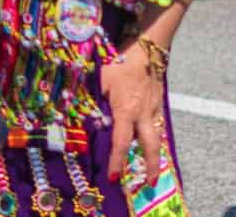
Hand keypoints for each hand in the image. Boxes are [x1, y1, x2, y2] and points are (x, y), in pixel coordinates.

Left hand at [103, 45, 165, 186]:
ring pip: (156, 138)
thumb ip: (92, 97)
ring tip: (152, 172)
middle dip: (150, 166)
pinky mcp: (159, 105)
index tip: (113, 176)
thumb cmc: (120, 65)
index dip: (116, 161)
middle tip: (149, 183)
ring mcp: (153, 111)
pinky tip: (151, 145)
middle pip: (149, 146)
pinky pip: (157, 126)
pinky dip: (154, 138)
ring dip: (155, 156)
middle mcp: (142, 115)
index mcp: (126, 111)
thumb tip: (76, 109)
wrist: (147, 53)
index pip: (121, 142)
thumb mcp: (101, 80)